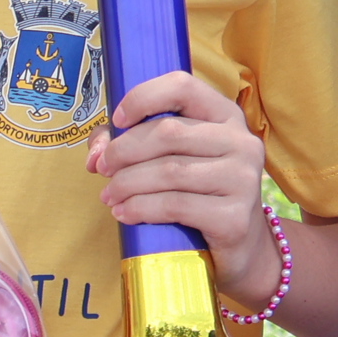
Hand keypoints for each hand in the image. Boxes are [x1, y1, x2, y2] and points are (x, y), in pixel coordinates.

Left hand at [87, 70, 272, 305]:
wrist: (242, 250)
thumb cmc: (200, 195)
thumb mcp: (174, 159)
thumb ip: (131, 144)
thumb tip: (95, 155)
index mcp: (226, 116)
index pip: (183, 86)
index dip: (142, 98)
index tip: (117, 120)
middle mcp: (241, 142)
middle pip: (168, 133)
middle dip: (124, 151)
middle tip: (103, 169)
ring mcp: (243, 179)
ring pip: (169, 171)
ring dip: (127, 183)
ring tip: (109, 196)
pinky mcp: (234, 217)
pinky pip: (175, 205)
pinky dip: (141, 208)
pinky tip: (124, 213)